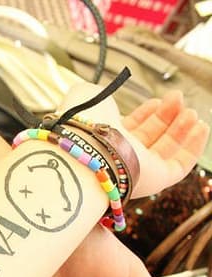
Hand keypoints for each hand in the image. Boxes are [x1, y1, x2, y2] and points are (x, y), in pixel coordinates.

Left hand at [58, 83, 208, 197]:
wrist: (84, 147)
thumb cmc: (81, 121)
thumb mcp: (85, 96)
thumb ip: (95, 93)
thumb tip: (100, 92)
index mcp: (103, 138)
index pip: (129, 128)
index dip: (146, 114)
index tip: (157, 99)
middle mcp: (120, 156)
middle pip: (151, 137)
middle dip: (166, 116)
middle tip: (177, 97)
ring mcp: (138, 169)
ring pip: (166, 149)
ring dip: (182, 129)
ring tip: (190, 111)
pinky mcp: (156, 180)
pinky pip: (180, 165)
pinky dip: (193, 147)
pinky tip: (201, 126)